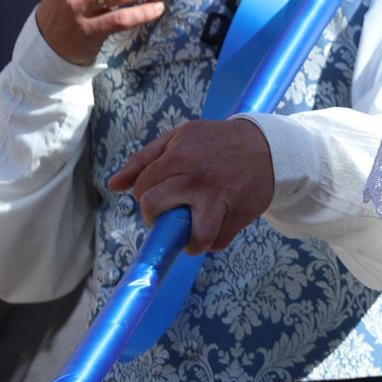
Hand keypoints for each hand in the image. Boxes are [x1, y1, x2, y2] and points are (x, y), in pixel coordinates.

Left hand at [109, 119, 275, 254]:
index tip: (159, 195)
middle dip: (156, 217)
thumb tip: (114, 186)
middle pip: (154, 209)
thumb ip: (144, 160)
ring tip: (191, 231)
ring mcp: (218, 200)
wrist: (267, 147)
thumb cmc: (216, 142)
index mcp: (179, 156)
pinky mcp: (237, 216)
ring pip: (191, 237)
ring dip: (188, 241)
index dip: (145, 195)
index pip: (142, 189)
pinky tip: (214, 225)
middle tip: (170, 213)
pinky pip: (216, 243)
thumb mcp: (179, 138)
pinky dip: (212, 240)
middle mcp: (196, 179)